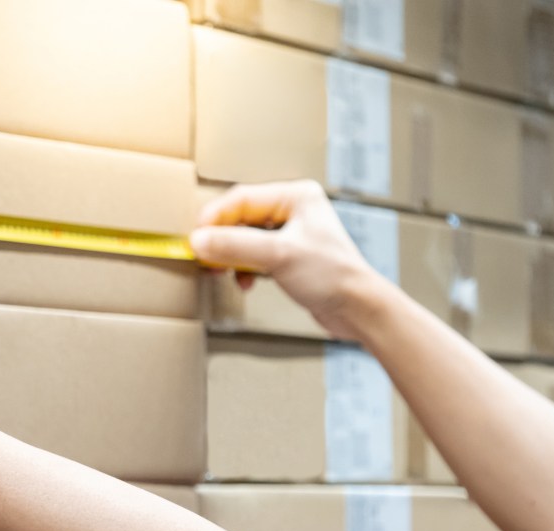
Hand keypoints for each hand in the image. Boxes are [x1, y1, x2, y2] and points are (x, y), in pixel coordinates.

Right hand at [191, 180, 390, 339]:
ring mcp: (289, 234)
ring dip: (230, 256)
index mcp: (295, 196)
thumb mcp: (278, 256)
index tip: (195, 237)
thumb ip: (235, 246)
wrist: (358, 310)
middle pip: (240, 218)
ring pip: (243, 238)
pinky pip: (252, 256)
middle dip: (221, 239)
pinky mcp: (286, 257)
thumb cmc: (334, 276)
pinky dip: (243, 268)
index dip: (215, 218)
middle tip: (203, 256)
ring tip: (220, 270)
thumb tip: (198, 241)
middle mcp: (292, 210)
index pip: (241, 199)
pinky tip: (244, 281)